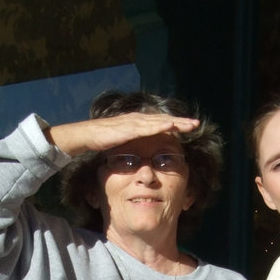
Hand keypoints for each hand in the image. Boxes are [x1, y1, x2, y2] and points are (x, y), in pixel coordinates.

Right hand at [46, 112, 200, 156]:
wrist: (82, 137)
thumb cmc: (98, 142)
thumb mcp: (119, 146)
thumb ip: (130, 148)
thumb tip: (138, 159)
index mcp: (135, 125)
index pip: (158, 124)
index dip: (174, 126)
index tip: (188, 129)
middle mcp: (136, 120)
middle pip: (162, 120)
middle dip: (180, 121)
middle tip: (197, 124)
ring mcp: (132, 122)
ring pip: (158, 121)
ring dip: (175, 122)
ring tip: (190, 124)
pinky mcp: (127, 127)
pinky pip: (147, 126)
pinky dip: (160, 125)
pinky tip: (171, 125)